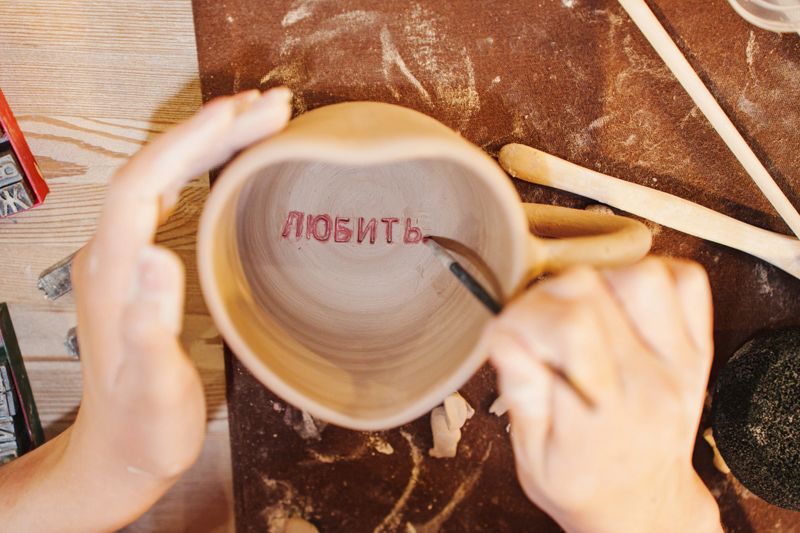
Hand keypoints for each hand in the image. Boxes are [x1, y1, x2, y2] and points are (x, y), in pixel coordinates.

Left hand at [0, 87, 291, 532]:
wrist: (120, 450)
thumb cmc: (143, 425)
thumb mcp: (151, 385)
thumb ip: (149, 323)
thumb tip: (157, 255)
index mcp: (111, 273)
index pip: (144, 182)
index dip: (190, 140)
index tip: (241, 113)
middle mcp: (110, 254)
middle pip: (155, 166)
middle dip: (211, 129)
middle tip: (272, 106)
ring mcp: (122, 257)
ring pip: (161, 174)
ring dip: (207, 140)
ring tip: (258, 118)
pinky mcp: (136, 266)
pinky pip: (167, 195)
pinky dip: (199, 167)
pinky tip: (224, 161)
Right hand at [488, 258, 721, 532]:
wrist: (643, 506)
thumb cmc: (581, 483)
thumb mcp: (533, 458)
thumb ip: (521, 396)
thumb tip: (504, 335)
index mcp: (602, 417)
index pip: (562, 328)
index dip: (518, 320)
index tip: (504, 337)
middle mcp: (648, 384)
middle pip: (591, 291)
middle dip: (546, 299)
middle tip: (536, 328)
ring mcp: (678, 363)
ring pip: (640, 276)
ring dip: (599, 283)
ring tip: (582, 315)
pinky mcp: (697, 349)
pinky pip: (687, 282)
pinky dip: (650, 278)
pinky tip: (621, 304)